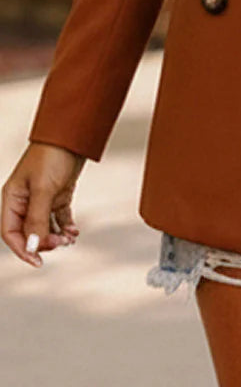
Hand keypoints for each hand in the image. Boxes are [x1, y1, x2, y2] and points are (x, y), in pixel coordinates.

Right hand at [1, 142, 85, 266]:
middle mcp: (25, 200)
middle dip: (43, 242)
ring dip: (56, 236)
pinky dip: (66, 226)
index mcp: (12, 198)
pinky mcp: (58, 195)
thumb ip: (37, 219)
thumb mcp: (43, 189)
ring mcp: (42, 198)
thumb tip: (33, 247)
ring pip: (45, 227)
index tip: (38, 261)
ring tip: (69, 238)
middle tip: (60, 243)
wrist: (74, 134)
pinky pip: (59, 218)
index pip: (10, 233)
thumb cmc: (52, 156)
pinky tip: (74, 231)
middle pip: (29, 232)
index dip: (23, 249)